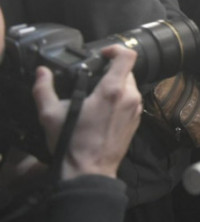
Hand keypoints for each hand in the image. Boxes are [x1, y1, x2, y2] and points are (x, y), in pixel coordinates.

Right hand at [32, 45, 141, 179]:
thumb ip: (44, 89)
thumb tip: (42, 72)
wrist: (89, 172)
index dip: (116, 49)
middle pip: (127, 71)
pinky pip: (131, 101)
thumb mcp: (50, 115)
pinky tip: (102, 112)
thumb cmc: (72, 143)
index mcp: (112, 90)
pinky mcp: (136, 121)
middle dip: (111, 71)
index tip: (102, 54)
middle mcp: (130, 97)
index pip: (127, 56)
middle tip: (92, 79)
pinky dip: (119, 100)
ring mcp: (136, 109)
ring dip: (115, 86)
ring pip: (130, 86)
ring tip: (94, 97)